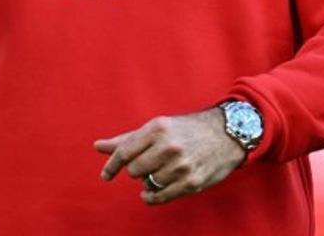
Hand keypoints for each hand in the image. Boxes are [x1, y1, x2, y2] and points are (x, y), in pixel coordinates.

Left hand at [94, 108, 245, 204]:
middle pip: (134, 170)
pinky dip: (152, 197)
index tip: (106, 176)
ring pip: (148, 183)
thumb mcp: (158, 127)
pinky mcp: (191, 182)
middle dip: (138, 169)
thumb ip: (127, 139)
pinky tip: (152, 192)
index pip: (124, 152)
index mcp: (157, 128)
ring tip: (162, 170)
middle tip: (150, 163)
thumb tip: (97, 146)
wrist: (227, 134)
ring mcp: (180, 166)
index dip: (112, 166)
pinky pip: (161, 197)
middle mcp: (168, 146)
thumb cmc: (187, 129)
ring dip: (150, 180)